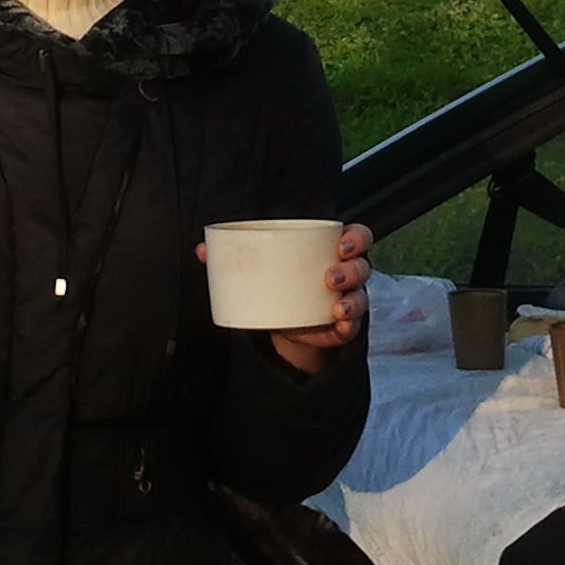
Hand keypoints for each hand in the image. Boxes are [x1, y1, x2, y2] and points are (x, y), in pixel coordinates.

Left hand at [197, 223, 372, 374]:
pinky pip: (353, 327)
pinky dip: (348, 326)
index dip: (356, 238)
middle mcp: (346, 274)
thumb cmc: (279, 283)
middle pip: (361, 266)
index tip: (340, 243)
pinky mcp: (342, 328)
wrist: (283, 321)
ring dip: (352, 300)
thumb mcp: (264, 268)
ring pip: (360, 297)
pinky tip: (340, 324)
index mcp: (330, 251)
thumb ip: (236, 256)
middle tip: (329, 277)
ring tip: (336, 307)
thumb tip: (202, 250)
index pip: (357, 237)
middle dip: (351, 270)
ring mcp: (347, 301)